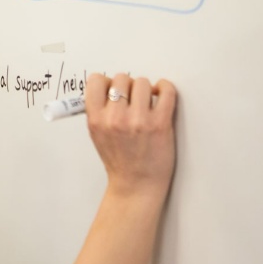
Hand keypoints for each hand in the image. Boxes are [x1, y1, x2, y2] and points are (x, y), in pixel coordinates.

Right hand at [84, 73, 176, 198]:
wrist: (136, 185)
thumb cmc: (119, 160)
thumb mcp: (96, 135)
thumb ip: (98, 111)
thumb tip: (108, 86)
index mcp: (96, 119)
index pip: (96, 81)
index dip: (107, 82)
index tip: (114, 89)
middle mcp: (115, 118)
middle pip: (121, 78)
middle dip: (128, 86)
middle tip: (132, 98)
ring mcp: (138, 120)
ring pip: (142, 83)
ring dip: (146, 89)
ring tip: (147, 101)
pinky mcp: (160, 123)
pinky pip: (166, 91)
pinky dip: (165, 88)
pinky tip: (161, 94)